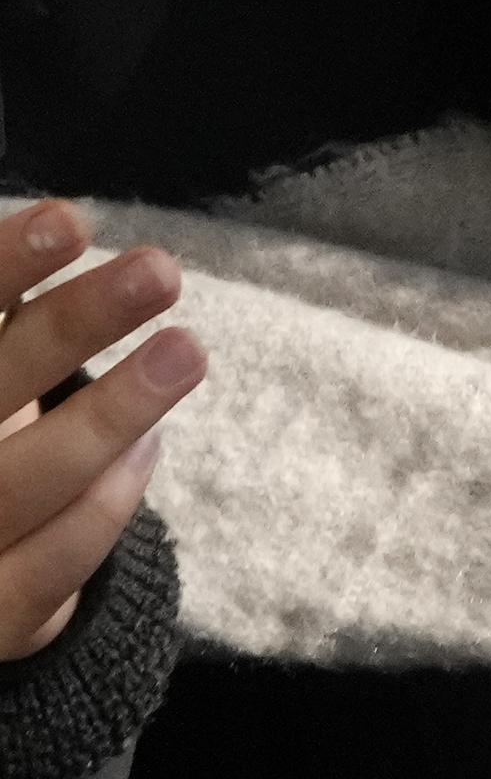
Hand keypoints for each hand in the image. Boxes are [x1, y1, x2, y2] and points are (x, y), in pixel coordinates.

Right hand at [0, 204, 201, 660]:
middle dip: (72, 328)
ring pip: (26, 480)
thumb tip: (59, 225)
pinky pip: (57, 558)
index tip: (68, 220)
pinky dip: (109, 498)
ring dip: (112, 413)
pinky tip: (148, 445)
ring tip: (185, 351)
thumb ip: (5, 313)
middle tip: (159, 270)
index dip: (1, 269)